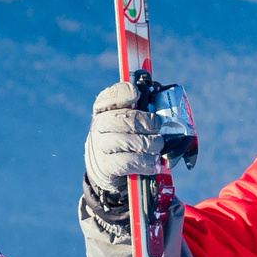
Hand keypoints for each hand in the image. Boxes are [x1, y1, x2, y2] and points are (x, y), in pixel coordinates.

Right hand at [84, 81, 165, 198]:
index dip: (123, 93)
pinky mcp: (106, 166)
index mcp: (104, 108)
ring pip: (124, 141)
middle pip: (120, 119)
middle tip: (158, 127)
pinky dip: (144, 162)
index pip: (110, 96)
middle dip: (144, 122)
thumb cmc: (126, 137)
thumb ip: (143, 105)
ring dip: (147, 143)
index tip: (137, 94)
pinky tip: (152, 162)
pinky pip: (126, 162)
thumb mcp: (130, 119)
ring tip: (158, 146)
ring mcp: (100, 146)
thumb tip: (158, 89)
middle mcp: (98, 125)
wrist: (108, 168)